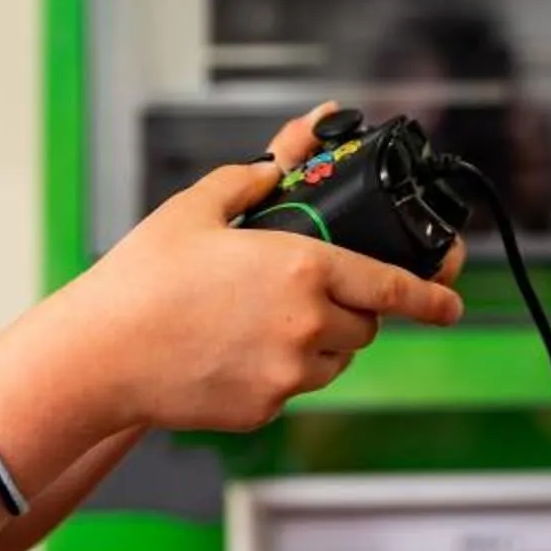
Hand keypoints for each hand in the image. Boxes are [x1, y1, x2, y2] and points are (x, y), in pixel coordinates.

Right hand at [75, 136, 463, 436]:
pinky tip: (234, 349)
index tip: (453, 301)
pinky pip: (293, 386)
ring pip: (334, 358)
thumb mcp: (200, 206)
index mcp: (303, 268)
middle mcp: (307, 325)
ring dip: (321, 340)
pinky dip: (281, 369)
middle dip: (352, 309)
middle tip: (310, 292)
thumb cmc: (142, 277)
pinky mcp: (264, 409)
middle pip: (365, 324)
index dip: (431, 295)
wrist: (97, 357)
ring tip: (262, 319)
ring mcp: (287, 374)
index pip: (392, 286)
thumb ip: (259, 171)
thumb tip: (297, 141)